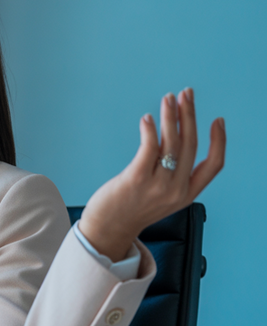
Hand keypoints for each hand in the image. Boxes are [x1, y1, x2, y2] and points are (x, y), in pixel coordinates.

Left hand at [78, 88, 225, 261]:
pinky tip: (148, 118)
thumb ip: (172, 175)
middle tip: (186, 94)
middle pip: (190, 145)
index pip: (214, 165)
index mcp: (187, 194)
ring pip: (171, 143)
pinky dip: (150, 130)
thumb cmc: (131, 209)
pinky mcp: (137, 179)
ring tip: (168, 98)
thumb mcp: (162, 197)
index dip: (219, 141)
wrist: (107, 231)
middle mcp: (176, 190)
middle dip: (190, 115)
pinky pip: (149, 149)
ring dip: (171, 117)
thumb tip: (172, 142)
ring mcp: (158, 186)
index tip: (218, 120)